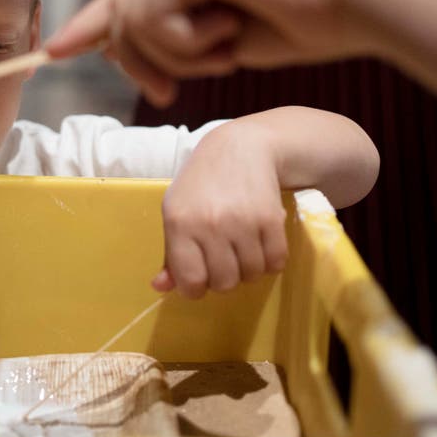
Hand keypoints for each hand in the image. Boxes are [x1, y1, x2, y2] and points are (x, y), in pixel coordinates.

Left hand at [46, 0, 362, 106]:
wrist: (357, 3)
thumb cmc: (306, 23)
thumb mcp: (221, 39)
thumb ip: (174, 37)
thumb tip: (113, 46)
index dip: (89, 25)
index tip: (54, 51)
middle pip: (123, 15)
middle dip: (138, 63)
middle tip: (167, 93)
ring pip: (135, 20)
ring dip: (178, 55)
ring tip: (227, 46)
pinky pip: (156, 15)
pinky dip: (189, 41)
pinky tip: (232, 25)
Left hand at [151, 122, 287, 297]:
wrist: (239, 148)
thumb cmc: (201, 184)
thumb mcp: (176, 211)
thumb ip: (171, 253)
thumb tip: (160, 287)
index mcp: (179, 223)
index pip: (190, 280)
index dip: (195, 288)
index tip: (200, 279)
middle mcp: (209, 224)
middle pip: (224, 283)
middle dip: (224, 278)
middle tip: (224, 259)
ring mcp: (242, 222)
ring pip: (251, 275)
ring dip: (249, 269)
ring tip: (242, 248)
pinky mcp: (271, 219)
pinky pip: (275, 262)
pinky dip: (271, 260)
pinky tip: (261, 243)